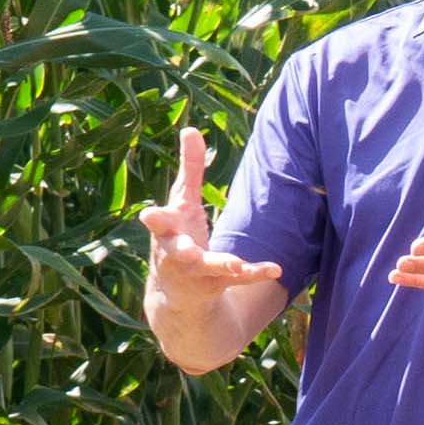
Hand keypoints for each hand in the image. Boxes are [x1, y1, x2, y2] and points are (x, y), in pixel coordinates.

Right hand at [138, 125, 280, 316]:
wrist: (175, 296)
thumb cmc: (177, 237)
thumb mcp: (182, 203)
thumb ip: (188, 169)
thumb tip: (190, 128)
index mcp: (166, 231)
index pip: (158, 223)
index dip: (154, 219)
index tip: (148, 216)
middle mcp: (177, 254)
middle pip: (176, 251)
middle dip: (179, 250)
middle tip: (187, 250)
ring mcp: (196, 272)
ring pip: (209, 267)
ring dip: (222, 264)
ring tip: (236, 263)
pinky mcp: (216, 285)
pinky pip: (238, 278)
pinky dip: (256, 272)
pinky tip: (275, 268)